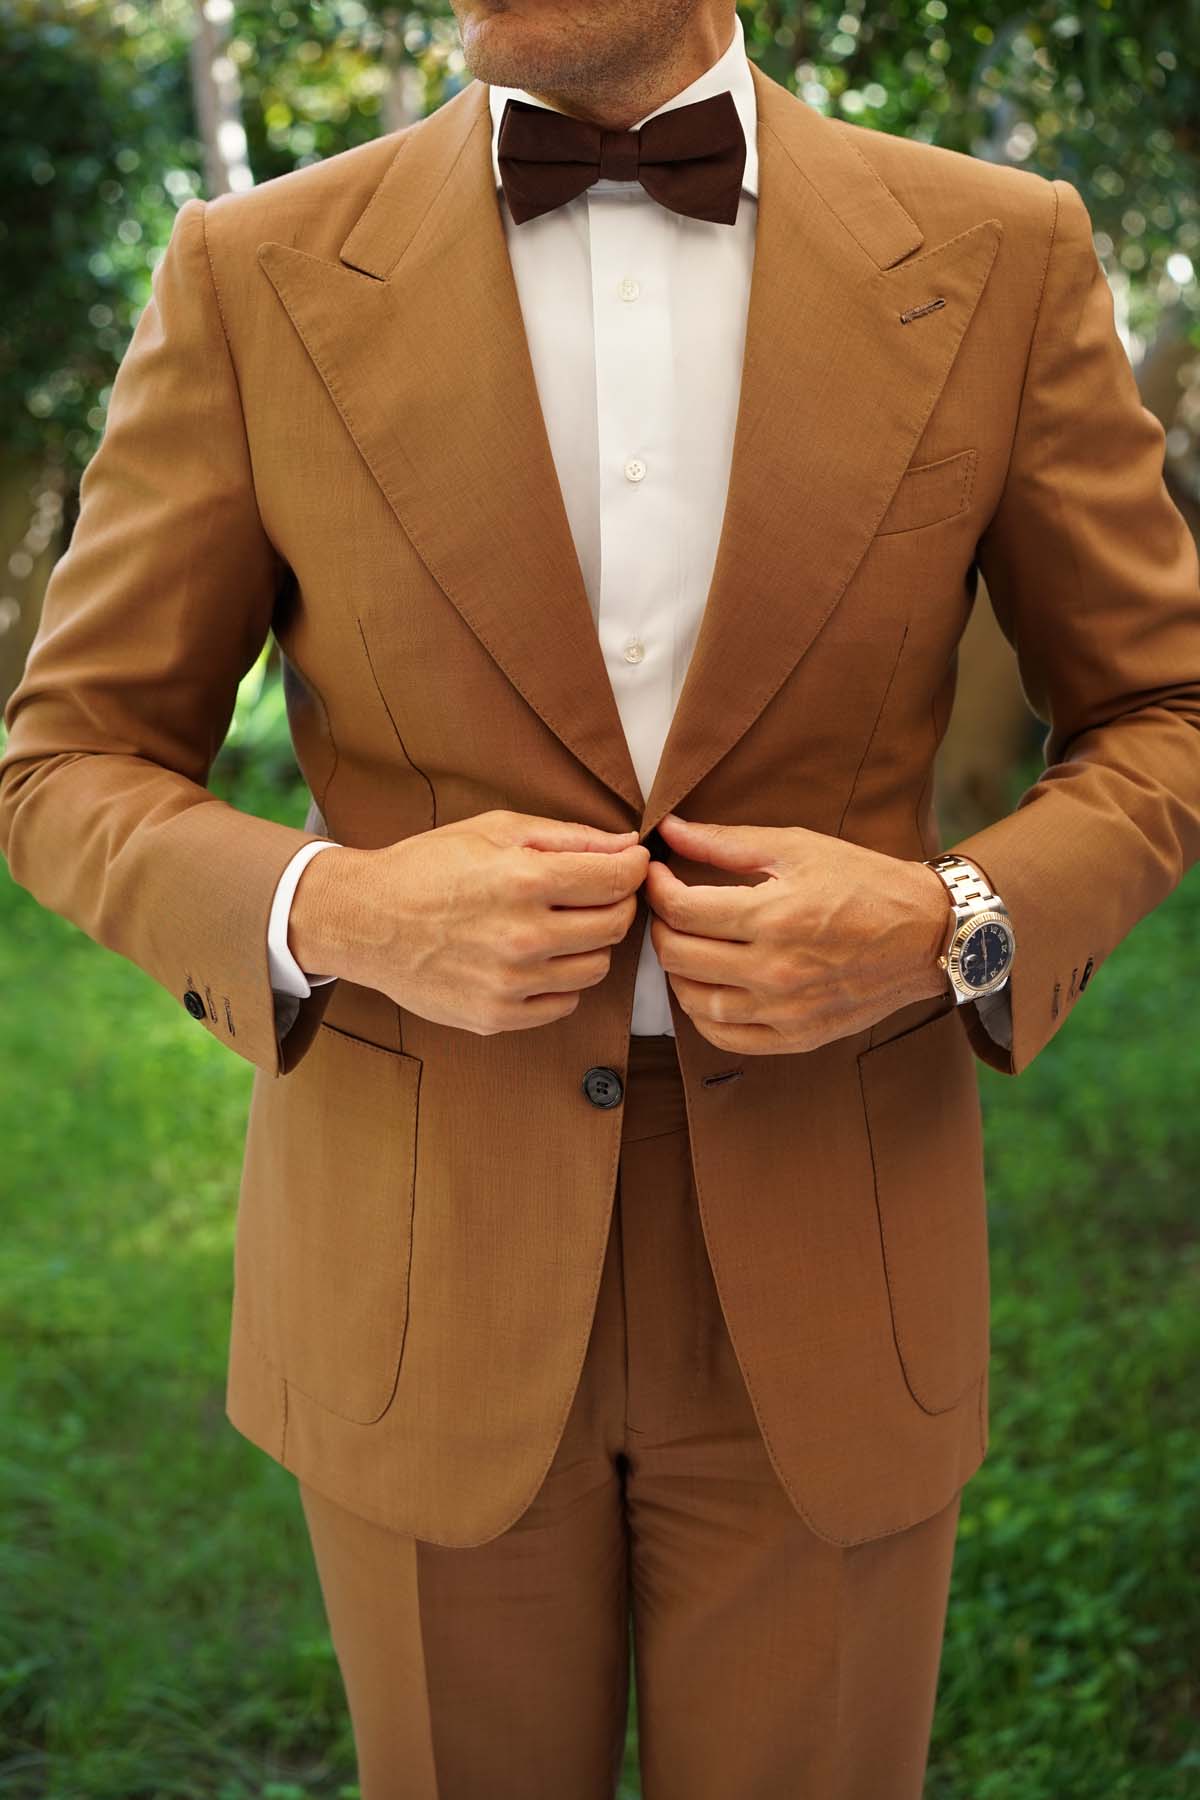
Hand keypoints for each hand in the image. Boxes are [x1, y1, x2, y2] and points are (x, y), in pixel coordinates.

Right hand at [289, 809, 649, 1035]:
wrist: (364, 920)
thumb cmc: (429, 866)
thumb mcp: (495, 829)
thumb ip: (567, 837)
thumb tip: (627, 845)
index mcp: (524, 879)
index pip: (618, 879)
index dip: (634, 868)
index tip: (630, 863)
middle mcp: (522, 936)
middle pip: (615, 925)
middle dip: (617, 903)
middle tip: (595, 892)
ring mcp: (510, 983)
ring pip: (596, 967)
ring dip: (589, 944)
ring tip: (559, 925)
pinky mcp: (496, 1016)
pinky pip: (563, 1002)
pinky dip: (561, 981)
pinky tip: (536, 958)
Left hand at [643, 812, 952, 1054]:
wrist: (927, 934)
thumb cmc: (863, 882)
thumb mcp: (797, 847)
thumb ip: (725, 842)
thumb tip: (669, 830)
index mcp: (774, 916)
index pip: (681, 910)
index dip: (655, 888)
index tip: (655, 874)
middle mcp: (776, 969)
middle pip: (679, 956)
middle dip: (659, 925)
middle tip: (667, 907)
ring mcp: (786, 1009)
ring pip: (694, 1000)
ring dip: (675, 970)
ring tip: (684, 944)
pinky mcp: (798, 1036)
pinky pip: (726, 1036)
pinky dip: (702, 1014)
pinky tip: (705, 987)